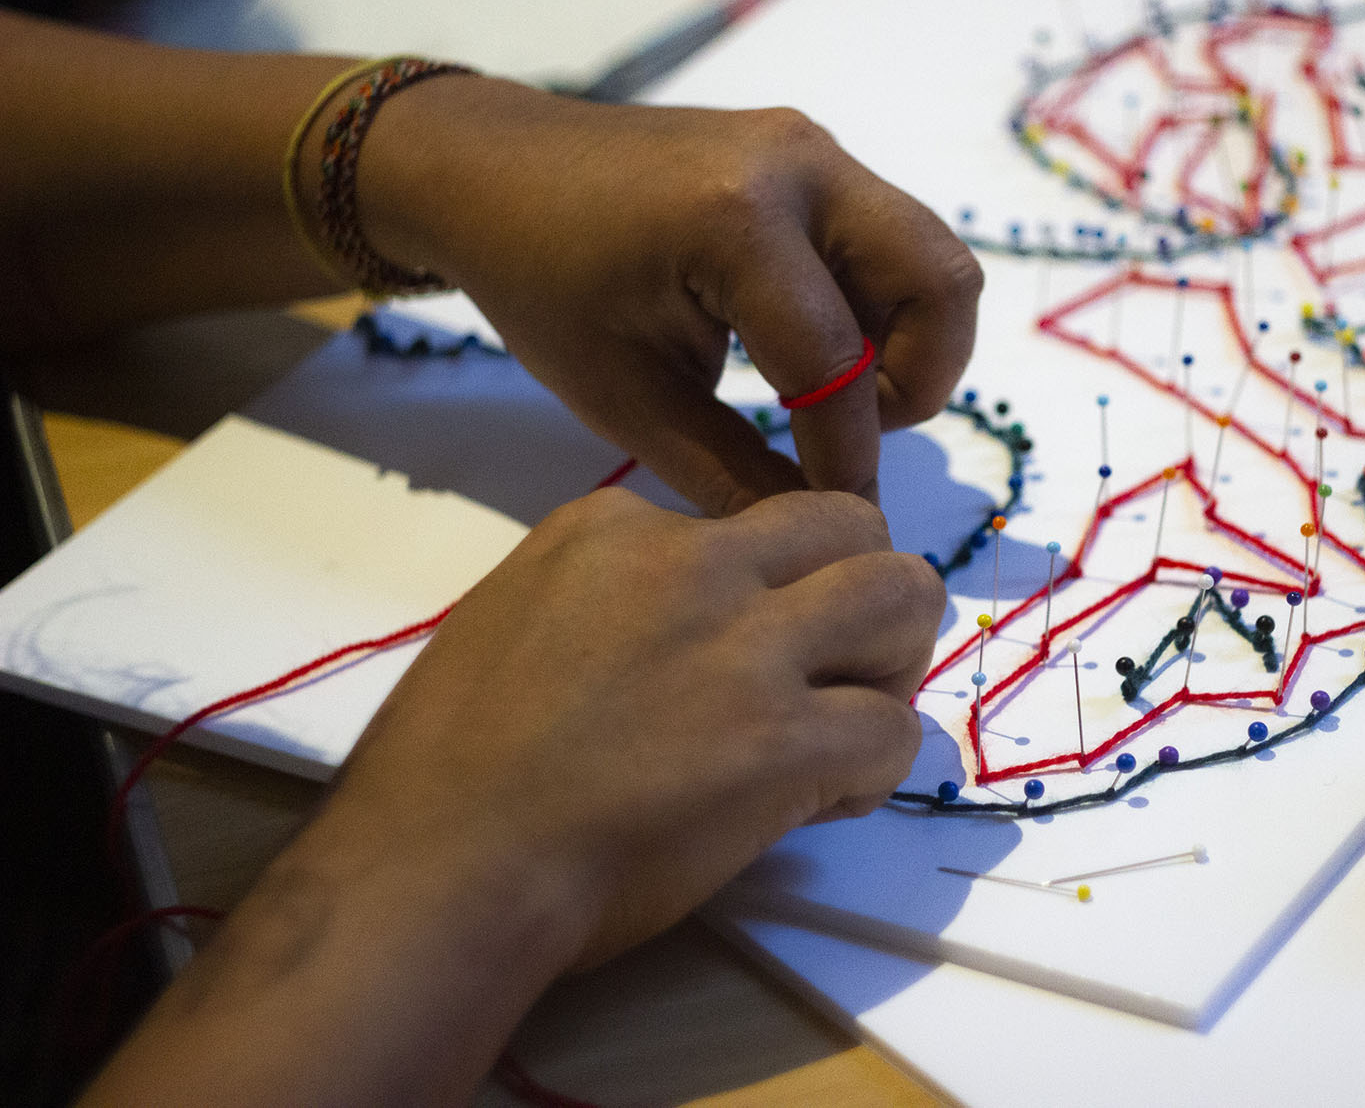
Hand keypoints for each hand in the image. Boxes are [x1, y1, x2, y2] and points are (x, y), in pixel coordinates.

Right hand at [82, 486, 943, 1102]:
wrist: (436, 867)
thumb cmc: (446, 772)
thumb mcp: (514, 618)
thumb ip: (612, 600)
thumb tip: (695, 633)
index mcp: (614, 527)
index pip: (753, 522)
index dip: (770, 591)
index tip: (744, 655)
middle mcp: (693, 562)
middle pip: (852, 527)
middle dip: (867, 592)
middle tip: (844, 666)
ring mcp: (744, 646)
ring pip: (903, 596)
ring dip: (896, 660)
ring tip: (855, 719)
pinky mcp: (782, 738)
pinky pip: (894, 729)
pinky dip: (878, 767)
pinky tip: (831, 798)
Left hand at [359, 78, 984, 514]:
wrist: (493, 169)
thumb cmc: (539, 283)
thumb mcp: (626, 396)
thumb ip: (731, 470)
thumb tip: (823, 532)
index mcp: (736, 223)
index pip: (836, 365)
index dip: (845, 456)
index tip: (836, 515)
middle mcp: (800, 169)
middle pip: (940, 283)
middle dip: (920, 381)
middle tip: (852, 430)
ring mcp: (814, 151)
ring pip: (931, 259)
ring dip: (908, 342)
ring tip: (830, 392)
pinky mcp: (814, 156)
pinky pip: (891, 239)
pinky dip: (879, 306)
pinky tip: (805, 346)